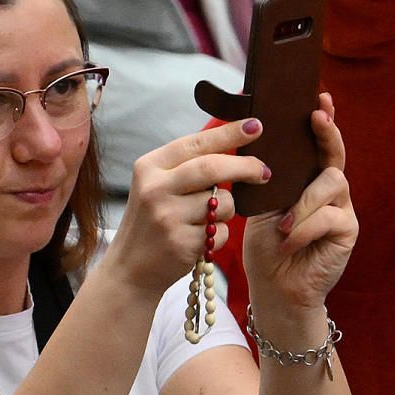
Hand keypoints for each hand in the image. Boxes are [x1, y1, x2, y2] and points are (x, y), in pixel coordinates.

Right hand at [103, 122, 269, 299]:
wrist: (129, 268)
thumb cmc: (152, 221)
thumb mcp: (157, 185)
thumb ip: (187, 166)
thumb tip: (235, 141)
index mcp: (149, 167)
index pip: (196, 143)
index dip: (228, 133)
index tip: (256, 125)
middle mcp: (155, 188)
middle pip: (212, 168)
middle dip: (245, 167)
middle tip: (264, 171)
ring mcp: (167, 217)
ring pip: (223, 203)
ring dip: (228, 210)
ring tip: (208, 219)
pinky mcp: (181, 243)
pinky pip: (221, 232)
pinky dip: (220, 235)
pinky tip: (200, 240)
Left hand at [241, 94, 356, 330]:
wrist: (274, 288)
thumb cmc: (265, 247)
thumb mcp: (261, 205)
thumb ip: (268, 178)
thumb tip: (256, 141)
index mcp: (308, 181)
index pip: (319, 146)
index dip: (324, 122)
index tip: (320, 98)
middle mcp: (330, 191)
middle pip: (335, 155)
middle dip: (327, 133)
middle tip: (317, 117)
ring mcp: (342, 210)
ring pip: (332, 183)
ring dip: (303, 202)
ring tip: (282, 224)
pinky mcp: (347, 231)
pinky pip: (330, 216)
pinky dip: (304, 228)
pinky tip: (288, 242)